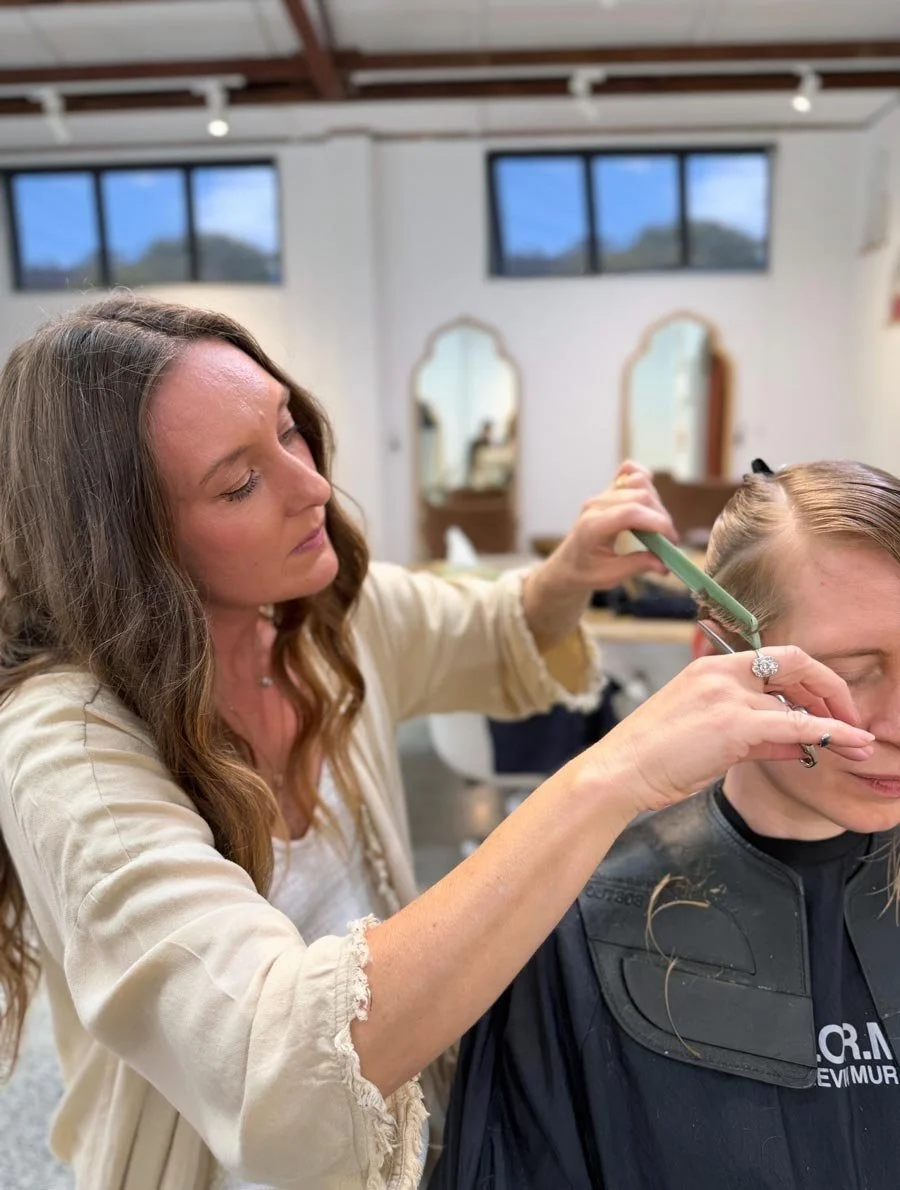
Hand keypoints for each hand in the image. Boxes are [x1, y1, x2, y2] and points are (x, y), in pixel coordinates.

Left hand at [522, 461, 677, 651]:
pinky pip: (628, 471)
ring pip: (639, 483)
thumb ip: (637, 566)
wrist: (568, 563)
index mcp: (593, 526)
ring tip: (657, 527)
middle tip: (668, 542)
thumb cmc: (586, 571)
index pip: (631, 513)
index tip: (672, 541)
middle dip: (661, 518)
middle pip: (640, 496)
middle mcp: (596, 505)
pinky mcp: (608, 491)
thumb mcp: (610, 576)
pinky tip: (649, 499)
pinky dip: (644, 478)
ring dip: (656, 503)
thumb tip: (665, 564)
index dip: (658, 523)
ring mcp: (602, 495)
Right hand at [582, 646, 874, 815]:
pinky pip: (796, 726)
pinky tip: (851, 743)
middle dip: (832, 689)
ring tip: (860, 745)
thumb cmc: (653, 760)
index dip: (810, 680)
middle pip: (796, 663)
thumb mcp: (708, 739)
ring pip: (797, 702)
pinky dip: (831, 733)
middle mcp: (720, 672)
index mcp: (709, 667)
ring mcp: (726, 694)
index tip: (827, 708)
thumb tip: (798, 741)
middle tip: (850, 721)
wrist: (618, 773)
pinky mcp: (732, 723)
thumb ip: (755, 735)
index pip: (776, 659)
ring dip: (836, 722)